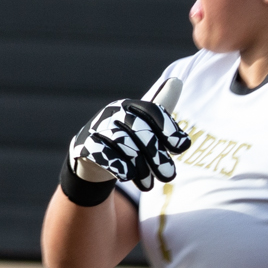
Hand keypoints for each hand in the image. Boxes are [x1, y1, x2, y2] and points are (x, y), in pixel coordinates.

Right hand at [68, 95, 190, 192]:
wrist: (92, 157)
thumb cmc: (125, 138)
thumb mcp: (144, 124)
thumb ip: (162, 109)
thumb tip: (178, 82)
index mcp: (129, 106)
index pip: (152, 111)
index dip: (168, 129)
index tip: (182, 148)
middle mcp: (112, 113)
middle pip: (140, 130)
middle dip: (157, 155)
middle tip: (170, 176)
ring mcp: (97, 128)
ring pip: (124, 145)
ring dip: (140, 168)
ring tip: (149, 185)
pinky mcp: (85, 145)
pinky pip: (105, 156)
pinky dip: (120, 167)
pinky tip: (129, 177)